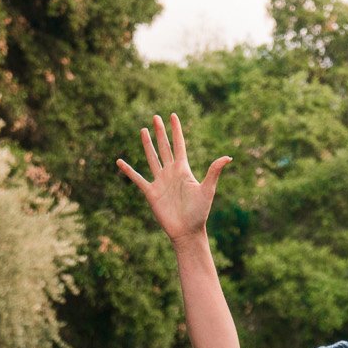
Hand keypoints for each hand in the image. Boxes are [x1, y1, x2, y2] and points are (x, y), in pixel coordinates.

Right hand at [118, 113, 230, 243]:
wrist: (187, 231)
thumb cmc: (199, 212)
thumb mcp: (207, 190)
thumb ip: (214, 172)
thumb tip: (228, 157)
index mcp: (184, 170)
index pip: (179, 145)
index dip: (176, 130)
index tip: (173, 116)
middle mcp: (171, 173)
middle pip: (164, 148)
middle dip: (160, 133)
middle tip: (156, 117)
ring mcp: (160, 182)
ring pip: (152, 158)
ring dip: (147, 145)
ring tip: (143, 130)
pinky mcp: (151, 193)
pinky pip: (137, 178)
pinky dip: (128, 170)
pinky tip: (119, 161)